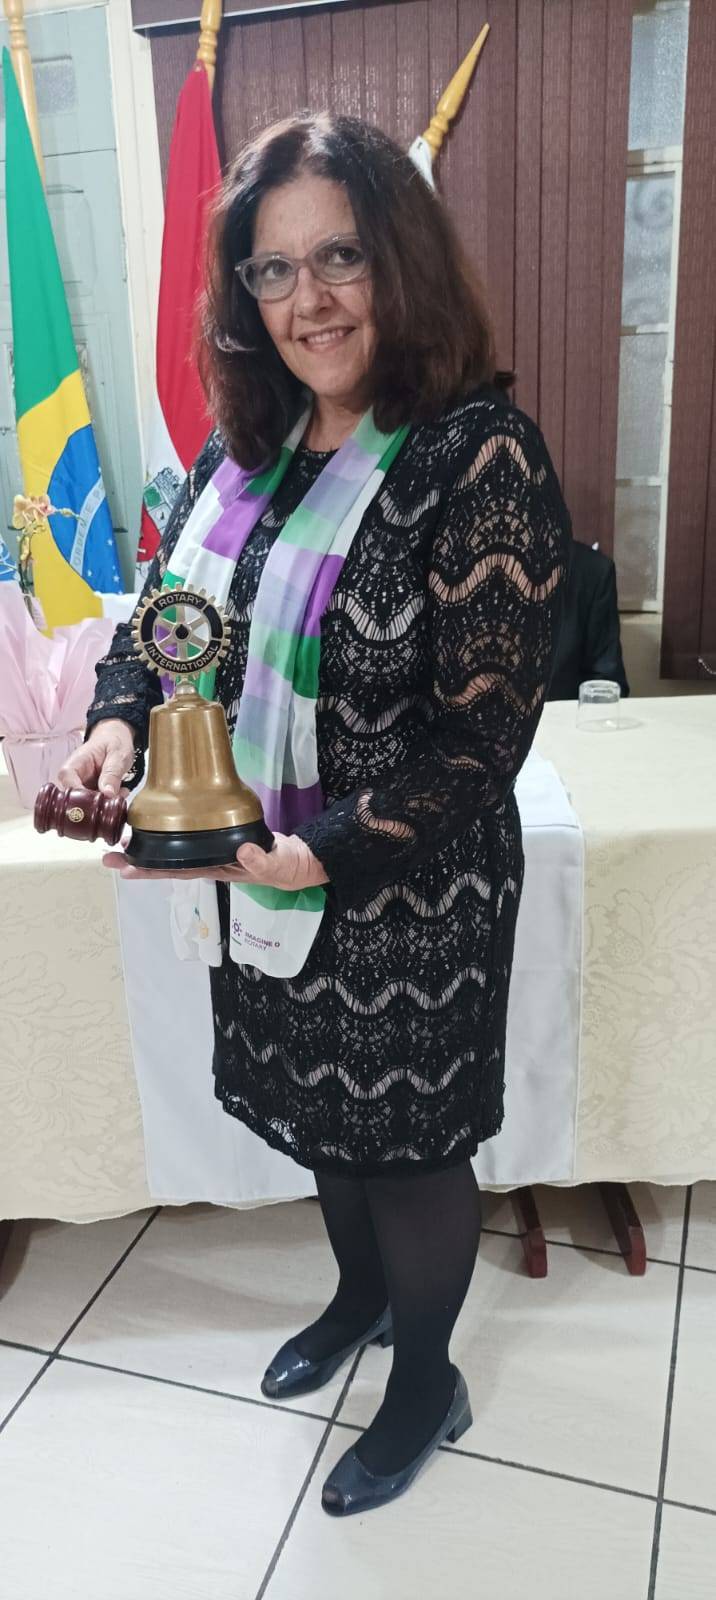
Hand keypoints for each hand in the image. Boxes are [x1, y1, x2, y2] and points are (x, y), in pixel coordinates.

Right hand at [57, 719, 135, 798]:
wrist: (115, 740)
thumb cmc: (114, 742)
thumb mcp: (118, 755)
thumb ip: (112, 773)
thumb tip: (107, 794)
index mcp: (76, 762)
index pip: (67, 779)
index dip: (78, 794)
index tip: (98, 800)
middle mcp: (75, 777)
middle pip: (74, 797)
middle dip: (95, 804)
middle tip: (115, 799)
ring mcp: (82, 786)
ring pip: (86, 804)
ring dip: (104, 804)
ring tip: (122, 793)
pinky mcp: (90, 793)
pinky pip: (96, 804)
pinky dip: (109, 802)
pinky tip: (121, 794)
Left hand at [102, 830, 328, 890]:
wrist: (297, 861)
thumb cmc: (286, 866)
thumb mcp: (278, 864)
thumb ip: (262, 860)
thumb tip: (242, 850)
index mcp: (217, 869)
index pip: (179, 871)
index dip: (152, 871)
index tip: (126, 868)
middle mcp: (207, 862)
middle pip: (167, 864)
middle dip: (138, 862)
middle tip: (107, 856)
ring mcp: (210, 852)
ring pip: (172, 852)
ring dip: (147, 849)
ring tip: (120, 842)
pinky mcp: (216, 837)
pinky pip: (185, 839)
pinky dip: (166, 834)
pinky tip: (153, 826)